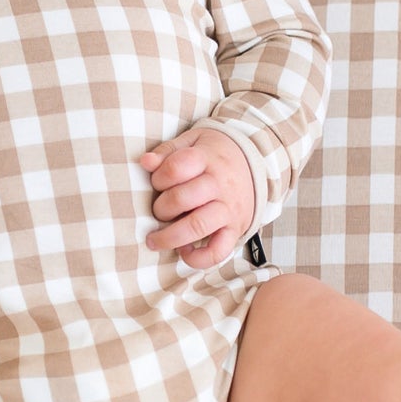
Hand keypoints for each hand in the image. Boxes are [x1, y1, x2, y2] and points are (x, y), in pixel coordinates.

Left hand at [138, 127, 255, 269]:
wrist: (255, 163)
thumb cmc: (213, 155)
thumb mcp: (192, 142)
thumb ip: (166, 151)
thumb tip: (145, 162)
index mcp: (206, 159)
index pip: (175, 168)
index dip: (158, 178)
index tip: (157, 183)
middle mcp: (219, 185)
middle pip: (181, 198)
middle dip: (160, 208)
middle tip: (158, 210)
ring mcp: (228, 209)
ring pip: (197, 226)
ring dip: (170, 237)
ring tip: (155, 240)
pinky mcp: (235, 230)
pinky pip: (218, 252)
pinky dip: (198, 259)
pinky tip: (184, 251)